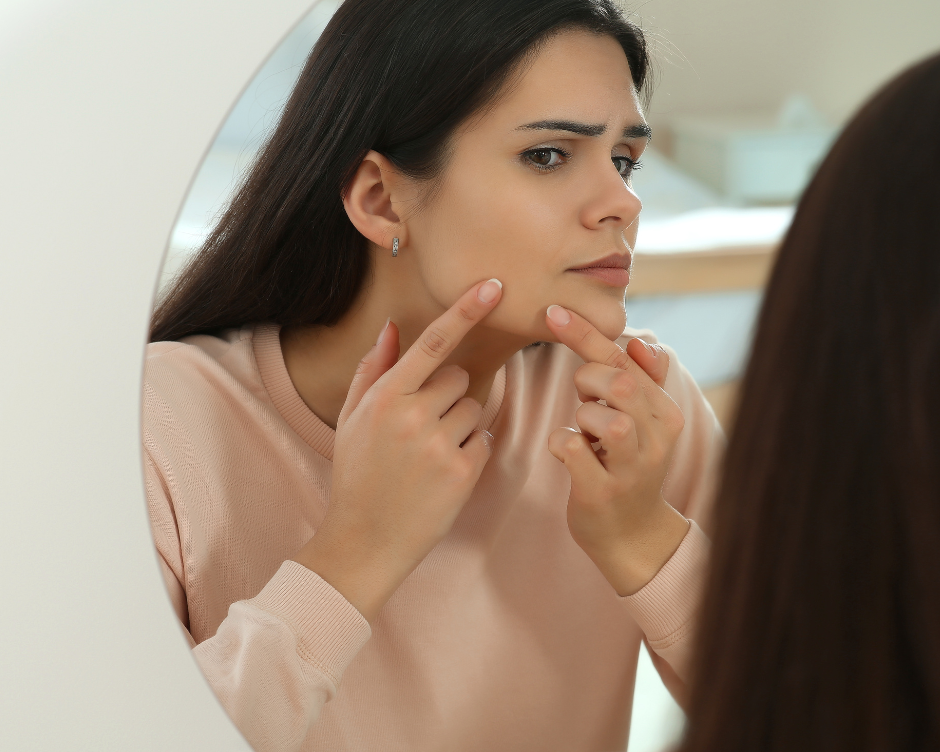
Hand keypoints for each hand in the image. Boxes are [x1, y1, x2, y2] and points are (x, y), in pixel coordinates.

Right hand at [293, 279, 502, 622]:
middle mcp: (412, 416)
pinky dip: (470, 451)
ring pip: (474, 408)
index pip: (433, 342)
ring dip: (461, 423)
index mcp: (384, 397)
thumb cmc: (356, 474)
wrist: (364, 540)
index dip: (466, 310)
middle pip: (460, 378)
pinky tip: (442, 473)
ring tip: (429, 454)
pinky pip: (483, 439)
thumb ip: (372, 369)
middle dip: (449, 394)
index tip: (493, 286)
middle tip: (423, 427)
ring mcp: (439, 446)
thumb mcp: (350, 419)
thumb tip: (392, 326)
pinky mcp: (462, 474)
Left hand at [544, 304, 688, 595]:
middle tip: (584, 398)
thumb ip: (642, 378)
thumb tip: (643, 340)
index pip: (626, 359)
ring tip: (588, 434)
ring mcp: (632, 467)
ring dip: (580, 416)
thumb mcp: (642, 420)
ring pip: (598, 415)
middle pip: (615, 380)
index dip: (585, 333)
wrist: (632, 534)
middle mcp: (657, 437)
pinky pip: (571, 448)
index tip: (551, 311)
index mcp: (666, 412)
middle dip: (587, 379)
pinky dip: (561, 442)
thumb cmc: (627, 464)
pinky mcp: (604, 492)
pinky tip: (569, 452)